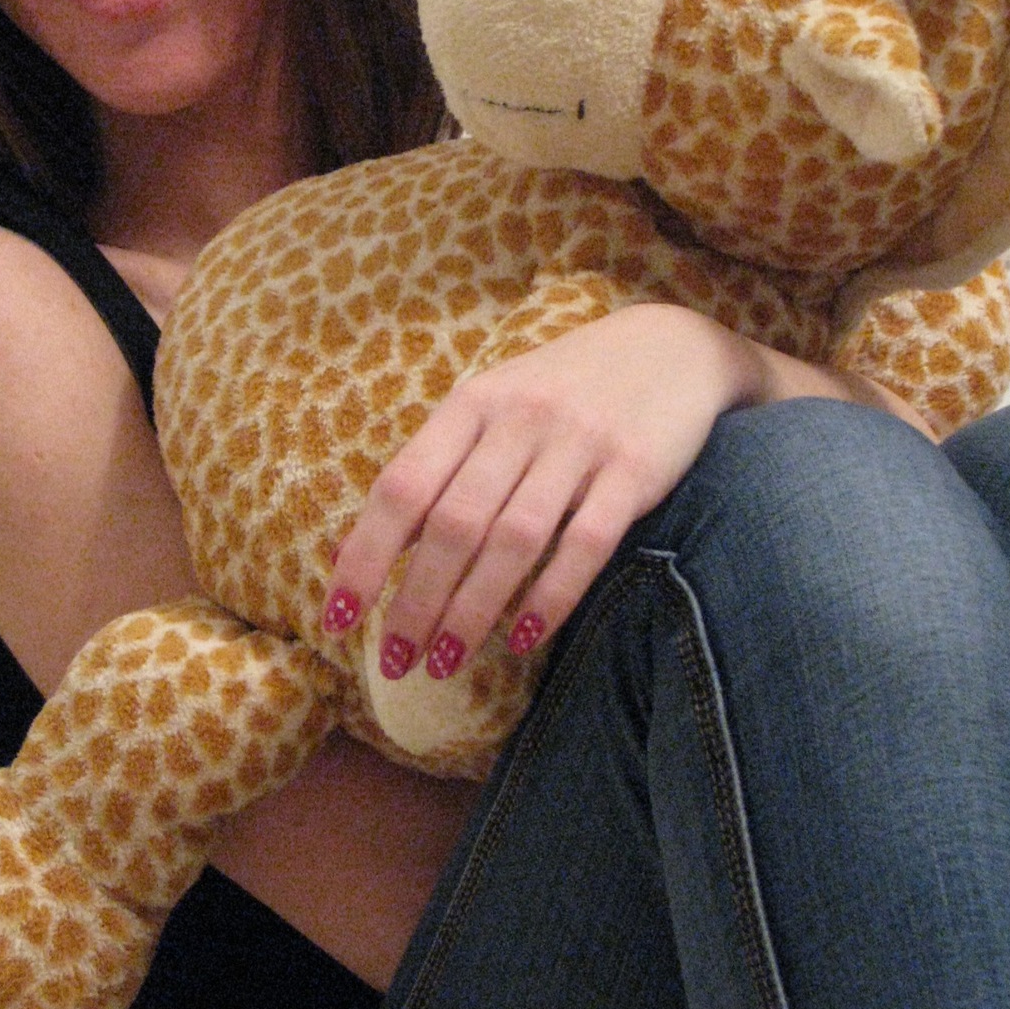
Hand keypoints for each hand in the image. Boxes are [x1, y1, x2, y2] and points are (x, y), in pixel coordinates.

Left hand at [322, 303, 767, 679]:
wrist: (672, 347)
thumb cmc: (562, 391)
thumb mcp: (491, 407)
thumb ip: (434, 469)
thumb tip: (353, 550)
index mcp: (472, 404)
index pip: (401, 487)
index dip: (364, 555)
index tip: (337, 618)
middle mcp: (520, 420)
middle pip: (454, 524)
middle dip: (417, 601)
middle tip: (396, 661)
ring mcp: (580, 443)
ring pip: (514, 539)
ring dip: (473, 608)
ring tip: (444, 660)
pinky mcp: (635, 469)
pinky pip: (587, 544)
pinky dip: (551, 596)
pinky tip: (522, 638)